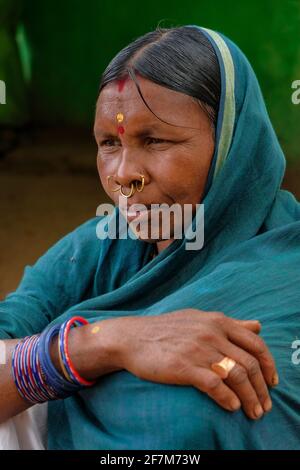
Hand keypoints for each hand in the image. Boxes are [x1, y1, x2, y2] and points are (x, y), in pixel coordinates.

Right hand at [117, 309, 277, 419]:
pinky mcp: (184, 367)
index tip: (272, 382)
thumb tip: (258, 326)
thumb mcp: (200, 319)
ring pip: (236, 376)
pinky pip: (215, 386)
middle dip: (262, 388)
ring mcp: (198, 350)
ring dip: (249, 398)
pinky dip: (228, 399)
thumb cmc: (167, 329)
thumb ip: (230, 324)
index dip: (269, 365)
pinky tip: (232, 407)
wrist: (133, 337)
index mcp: (217, 321)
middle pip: (250, 363)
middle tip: (265, 405)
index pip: (255, 344)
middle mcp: (211, 333)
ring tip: (253, 412)